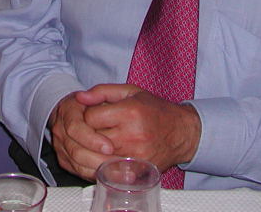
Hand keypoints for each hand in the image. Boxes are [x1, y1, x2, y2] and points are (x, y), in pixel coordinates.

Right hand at [47, 91, 115, 179]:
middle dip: (98, 159)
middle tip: (117, 164)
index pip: (75, 128)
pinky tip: (109, 174)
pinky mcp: (63, 158)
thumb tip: (85, 96)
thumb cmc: (94, 102)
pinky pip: (76, 170)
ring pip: (76, 163)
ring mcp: (60, 144)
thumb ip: (99, 91)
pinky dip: (93, 174)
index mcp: (68, 109)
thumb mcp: (102, 91)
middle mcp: (60, 128)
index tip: (110, 147)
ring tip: (117, 172)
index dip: (92, 139)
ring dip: (97, 169)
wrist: (74, 110)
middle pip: (75, 150)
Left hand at [77, 84, 201, 171]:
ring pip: (98, 156)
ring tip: (101, 140)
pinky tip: (108, 153)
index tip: (94, 114)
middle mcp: (132, 135)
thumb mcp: (130, 91)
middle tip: (95, 128)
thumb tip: (79, 97)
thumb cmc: (155, 109)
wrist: (181, 133)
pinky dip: (104, 162)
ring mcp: (135, 155)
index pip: (91, 117)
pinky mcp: (138, 169)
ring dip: (94, 149)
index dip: (87, 115)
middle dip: (88, 133)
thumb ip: (102, 91)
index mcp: (130, 112)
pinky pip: (110, 169)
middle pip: (92, 138)